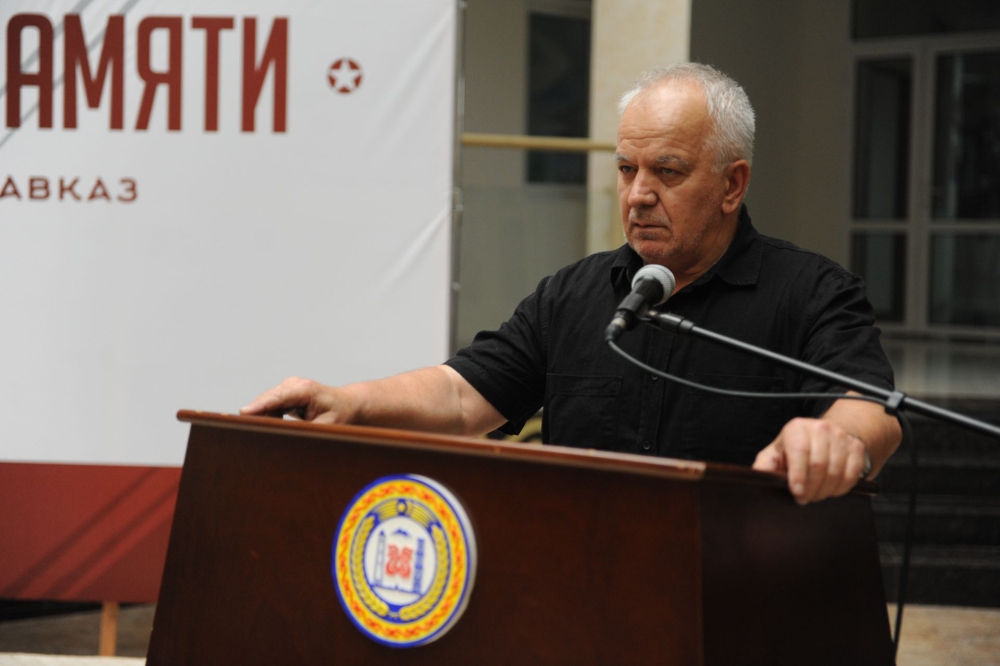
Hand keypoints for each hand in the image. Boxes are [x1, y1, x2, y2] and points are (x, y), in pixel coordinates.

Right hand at [239, 377, 354, 423]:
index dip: (259, 406)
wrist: (346, 404)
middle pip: (267, 400)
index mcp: (305, 390)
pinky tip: (279, 425)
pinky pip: (270, 405)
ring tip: (276, 431)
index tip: (242, 413)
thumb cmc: (340, 415)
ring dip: (264, 418)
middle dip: (257, 415)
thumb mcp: (326, 427)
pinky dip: (269, 416)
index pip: (277, 398)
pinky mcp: (285, 393)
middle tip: (251, 434)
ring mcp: (288, 387)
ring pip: (266, 403)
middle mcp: (294, 384)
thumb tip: (283, 436)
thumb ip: (304, 431)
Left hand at [752, 417, 867, 504]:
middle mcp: (819, 428)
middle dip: (811, 487)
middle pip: (819, 464)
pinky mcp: (856, 446)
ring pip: (836, 471)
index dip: (798, 475)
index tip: (797, 492)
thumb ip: (764, 466)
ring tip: (816, 495)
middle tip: (805, 498)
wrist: (822, 437)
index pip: (799, 451)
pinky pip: (852, 473)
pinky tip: (832, 490)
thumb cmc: (793, 450)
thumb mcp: (774, 455)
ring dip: (826, 490)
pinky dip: (842, 487)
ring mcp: (840, 436)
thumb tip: (756, 479)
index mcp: (796, 428)